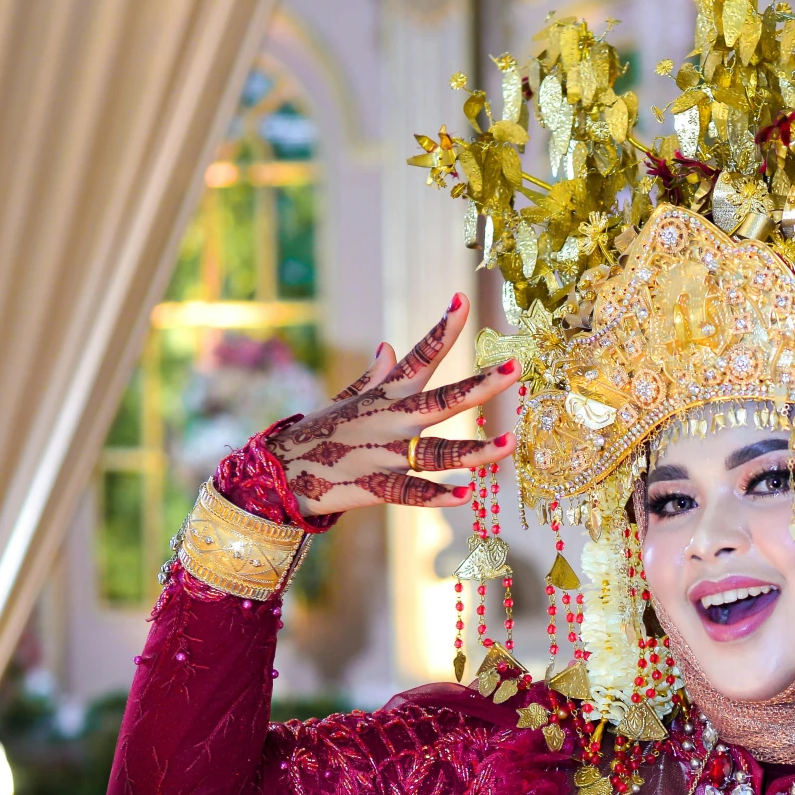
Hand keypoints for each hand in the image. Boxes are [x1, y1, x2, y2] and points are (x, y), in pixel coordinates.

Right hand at [268, 295, 518, 517]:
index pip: (420, 356)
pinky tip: (464, 495)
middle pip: (445, 400)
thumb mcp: (346, 401)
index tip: (462, 298)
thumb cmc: (318, 435)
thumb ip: (374, 377)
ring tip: (510, 443)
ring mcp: (385, 454)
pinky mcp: (376, 487)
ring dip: (476, 451)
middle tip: (516, 368)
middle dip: (481, 385)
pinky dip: (436, 496)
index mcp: (387, 396)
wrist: (279, 473)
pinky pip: (410, 493)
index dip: (442, 328)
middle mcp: (392, 421)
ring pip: (439, 452)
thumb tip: (390, 346)